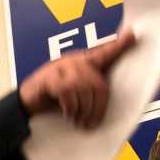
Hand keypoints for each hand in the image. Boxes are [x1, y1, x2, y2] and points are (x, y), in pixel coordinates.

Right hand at [18, 29, 134, 128]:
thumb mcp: (76, 94)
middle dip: (96, 108)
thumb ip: (91, 92)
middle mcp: (74, 60)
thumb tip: (104, 106)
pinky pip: (67, 92)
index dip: (119, 45)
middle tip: (90, 123)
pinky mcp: (49, 77)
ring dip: (82, 110)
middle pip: (97, 83)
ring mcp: (61, 67)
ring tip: (77, 120)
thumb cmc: (54, 98)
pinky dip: (69, 107)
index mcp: (84, 63)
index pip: (105, 53)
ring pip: (83, 89)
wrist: (27, 103)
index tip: (132, 35)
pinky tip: (66, 113)